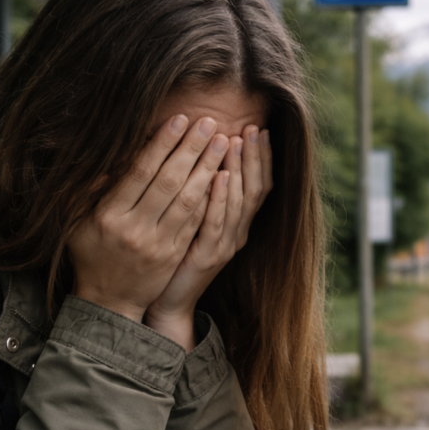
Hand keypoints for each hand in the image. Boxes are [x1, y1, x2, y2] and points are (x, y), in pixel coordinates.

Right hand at [67, 115, 229, 322]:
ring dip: (208, 169)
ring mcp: (158, 244)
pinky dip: (211, 198)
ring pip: (188, 200)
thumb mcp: (76, 220)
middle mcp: (135, 229)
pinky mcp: (175, 254)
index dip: (162, 144)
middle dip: (191, 149)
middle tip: (210, 123)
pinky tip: (224, 177)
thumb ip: (89, 188)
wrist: (109, 301)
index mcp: (109, 215)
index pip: (140, 171)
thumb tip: (108, 153)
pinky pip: (196, 222)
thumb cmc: (91, 252)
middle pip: (169, 181)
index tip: (179, 119)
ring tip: (222, 143)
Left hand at [143, 126, 272, 348]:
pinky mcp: (207, 257)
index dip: (262, 158)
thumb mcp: (189, 218)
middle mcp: (237, 233)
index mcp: (236, 223)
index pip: (259, 185)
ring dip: (238, 170)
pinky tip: (218, 177)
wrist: (166, 301)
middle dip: (254, 157)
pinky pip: (216, 224)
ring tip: (236, 142)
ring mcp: (224, 246)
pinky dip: (219, 199)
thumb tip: (197, 152)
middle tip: (254, 128)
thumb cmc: (173, 257)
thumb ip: (197, 190)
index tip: (261, 129)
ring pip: (239, 203)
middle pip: (255, 190)